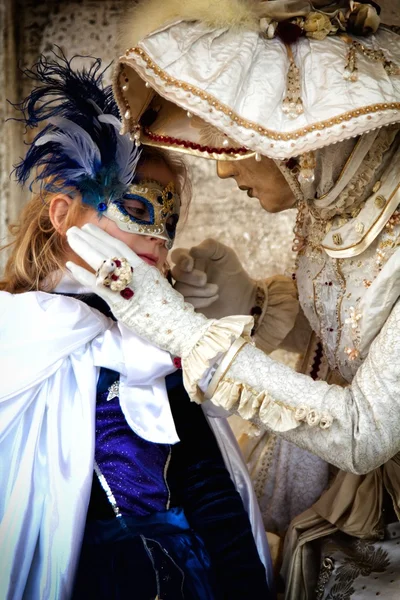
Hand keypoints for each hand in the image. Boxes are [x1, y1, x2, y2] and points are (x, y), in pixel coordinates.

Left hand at [66, 224, 210, 358]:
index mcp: (144, 268)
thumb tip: (133, 273)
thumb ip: (144, 277)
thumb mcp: (158, 286)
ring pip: (100, 261)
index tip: (91, 228)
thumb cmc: (171, 310)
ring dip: (83, 248)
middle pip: (107, 250)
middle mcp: (135, 273)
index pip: (120, 247)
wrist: (181, 325)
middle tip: (73, 229)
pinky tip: (70, 265)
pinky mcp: (119, 301)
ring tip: (70, 237)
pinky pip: (97, 284)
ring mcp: (126, 286)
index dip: (104, 236)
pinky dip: (82, 274)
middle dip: (89, 238)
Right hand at [171, 239, 256, 318]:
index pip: (177, 255)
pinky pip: (185, 304)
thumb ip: (210, 246)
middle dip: (191, 277)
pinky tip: (213, 299)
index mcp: (192, 259)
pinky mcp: (189, 305)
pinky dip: (200, 302)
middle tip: (205, 279)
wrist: (243, 295)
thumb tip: (192, 250)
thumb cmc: (232, 271)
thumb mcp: (225, 254)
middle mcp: (186, 274)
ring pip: (180, 290)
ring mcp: (186, 291)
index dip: (180, 260)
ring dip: (199, 291)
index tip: (190, 265)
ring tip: (216, 290)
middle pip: (176, 273)